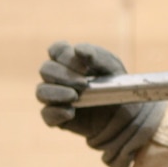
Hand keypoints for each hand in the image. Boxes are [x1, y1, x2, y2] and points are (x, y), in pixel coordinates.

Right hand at [36, 41, 166, 166]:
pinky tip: (71, 112)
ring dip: (56, 92)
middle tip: (84, 84)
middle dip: (64, 75)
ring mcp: (55, 97)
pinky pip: (46, 114)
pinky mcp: (56, 117)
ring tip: (75, 96)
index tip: (84, 67)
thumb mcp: (112, 68)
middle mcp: (58, 77)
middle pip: (46, 69)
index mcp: (70, 60)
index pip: (56, 50)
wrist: (126, 115)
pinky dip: (56, 112)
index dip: (65, 56)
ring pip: (41, 91)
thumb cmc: (116, 85)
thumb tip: (77, 49)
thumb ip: (97, 56)